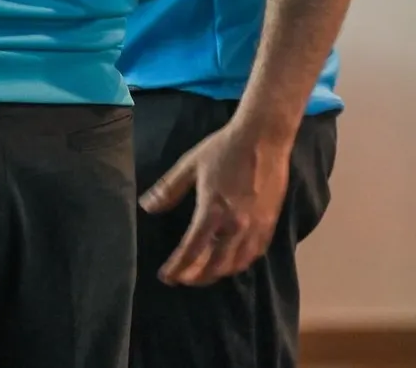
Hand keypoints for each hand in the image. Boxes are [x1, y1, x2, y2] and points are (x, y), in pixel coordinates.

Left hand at [140, 119, 292, 285]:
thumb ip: (169, 189)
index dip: (177, 267)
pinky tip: (230, 261)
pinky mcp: (269, 225)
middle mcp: (235, 226)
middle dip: (196, 277)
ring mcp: (255, 228)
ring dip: (217, 273)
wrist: (262, 139)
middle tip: (182, 278)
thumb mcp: (190, 164)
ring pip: (236, 265)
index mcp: (212, 211)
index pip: (192, 250)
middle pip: (215, 265)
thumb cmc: (223, 149)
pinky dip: (239, 264)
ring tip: (202, 273)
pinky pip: (254, 255)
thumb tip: (146, 206)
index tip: (166, 277)